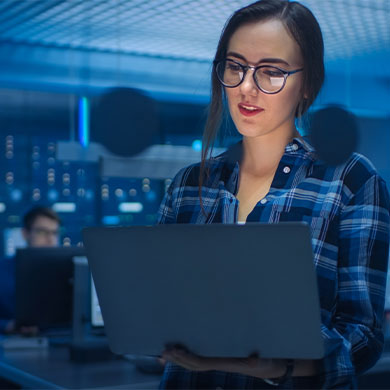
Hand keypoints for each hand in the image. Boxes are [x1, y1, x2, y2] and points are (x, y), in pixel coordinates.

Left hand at [162, 346, 282, 377]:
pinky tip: (178, 353)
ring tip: (164, 354)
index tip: (176, 351)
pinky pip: (199, 359)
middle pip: (193, 365)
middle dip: (178, 360)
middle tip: (164, 352)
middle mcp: (217, 365)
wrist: (267, 366)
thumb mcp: (263, 359)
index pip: (201, 363)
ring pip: (194, 364)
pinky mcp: (217, 359)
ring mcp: (216, 363)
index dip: (188, 358)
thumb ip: (258, 359)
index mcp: (223, 363)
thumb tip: (252, 360)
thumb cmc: (264, 360)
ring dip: (179, 360)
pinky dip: (187, 357)